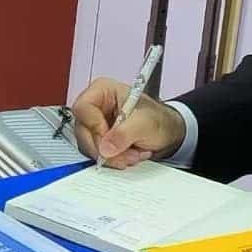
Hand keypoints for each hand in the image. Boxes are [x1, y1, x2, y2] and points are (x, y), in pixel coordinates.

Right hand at [70, 76, 185, 168]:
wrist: (167, 133)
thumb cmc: (158, 118)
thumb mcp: (145, 123)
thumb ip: (125, 133)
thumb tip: (106, 147)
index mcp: (103, 91)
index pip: (83, 108)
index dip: (94, 126)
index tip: (108, 141)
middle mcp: (95, 107)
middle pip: (83, 131)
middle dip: (104, 148)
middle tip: (125, 155)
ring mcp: (95, 125)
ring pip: (88, 146)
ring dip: (111, 156)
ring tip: (133, 154)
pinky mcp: (98, 141)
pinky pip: (96, 155)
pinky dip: (113, 160)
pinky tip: (129, 155)